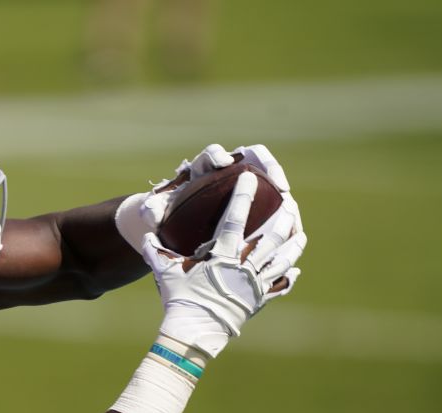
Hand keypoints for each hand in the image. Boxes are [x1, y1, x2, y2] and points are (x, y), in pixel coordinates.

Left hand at [115, 142, 291, 253]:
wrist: (174, 223)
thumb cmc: (166, 214)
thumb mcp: (156, 213)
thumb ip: (152, 210)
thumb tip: (150, 212)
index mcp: (202, 168)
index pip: (211, 154)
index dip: (218, 156)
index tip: (224, 163)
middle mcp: (227, 170)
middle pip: (253, 156)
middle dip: (268, 165)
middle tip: (278, 183)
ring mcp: (244, 183)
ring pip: (269, 178)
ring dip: (281, 189)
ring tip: (291, 207)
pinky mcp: (254, 199)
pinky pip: (272, 200)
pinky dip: (282, 210)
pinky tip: (290, 228)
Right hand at [138, 172, 305, 357]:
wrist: (194, 332)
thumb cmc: (178, 300)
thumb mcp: (165, 272)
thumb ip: (155, 251)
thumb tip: (145, 234)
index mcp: (222, 256)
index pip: (235, 219)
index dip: (242, 197)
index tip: (249, 179)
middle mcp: (243, 267)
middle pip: (271, 238)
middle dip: (283, 218)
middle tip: (290, 204)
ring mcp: (254, 285)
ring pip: (281, 260)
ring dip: (293, 245)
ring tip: (301, 234)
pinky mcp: (258, 301)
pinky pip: (278, 287)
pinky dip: (287, 278)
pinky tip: (294, 271)